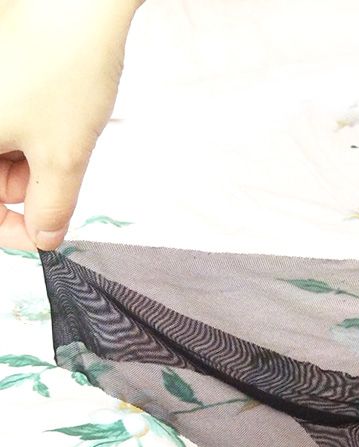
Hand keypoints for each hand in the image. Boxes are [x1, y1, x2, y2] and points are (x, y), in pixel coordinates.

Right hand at [0, 0, 141, 251]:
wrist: (76, 1)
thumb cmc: (63, 65)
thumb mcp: (64, 155)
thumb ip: (51, 206)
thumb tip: (42, 237)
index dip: (6, 229)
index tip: (41, 235)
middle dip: (22, 188)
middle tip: (57, 176)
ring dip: (26, 162)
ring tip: (58, 138)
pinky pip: (1, 124)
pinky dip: (25, 135)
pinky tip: (50, 121)